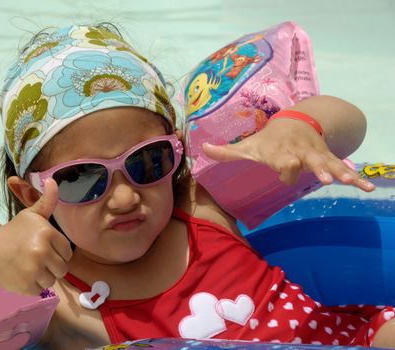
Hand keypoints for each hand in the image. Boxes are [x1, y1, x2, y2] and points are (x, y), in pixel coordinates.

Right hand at [0, 178, 72, 294]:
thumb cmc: (12, 233)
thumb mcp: (30, 215)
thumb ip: (46, 201)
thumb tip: (52, 180)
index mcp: (47, 233)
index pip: (67, 252)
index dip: (56, 252)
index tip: (42, 248)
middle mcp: (42, 250)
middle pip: (62, 268)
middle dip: (51, 266)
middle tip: (35, 259)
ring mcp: (34, 269)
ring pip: (52, 280)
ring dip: (42, 277)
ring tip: (28, 266)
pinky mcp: (26, 284)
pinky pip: (40, 290)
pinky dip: (32, 286)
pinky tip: (21, 275)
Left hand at [202, 118, 374, 191]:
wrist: (294, 121)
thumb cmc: (266, 140)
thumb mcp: (247, 146)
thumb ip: (226, 152)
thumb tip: (202, 151)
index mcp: (278, 150)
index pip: (281, 159)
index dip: (284, 165)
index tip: (287, 170)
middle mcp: (299, 152)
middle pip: (309, 160)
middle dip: (317, 168)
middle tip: (325, 179)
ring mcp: (315, 155)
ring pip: (329, 164)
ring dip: (341, 173)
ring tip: (354, 183)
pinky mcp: (328, 158)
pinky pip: (342, 168)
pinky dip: (356, 176)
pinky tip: (367, 188)